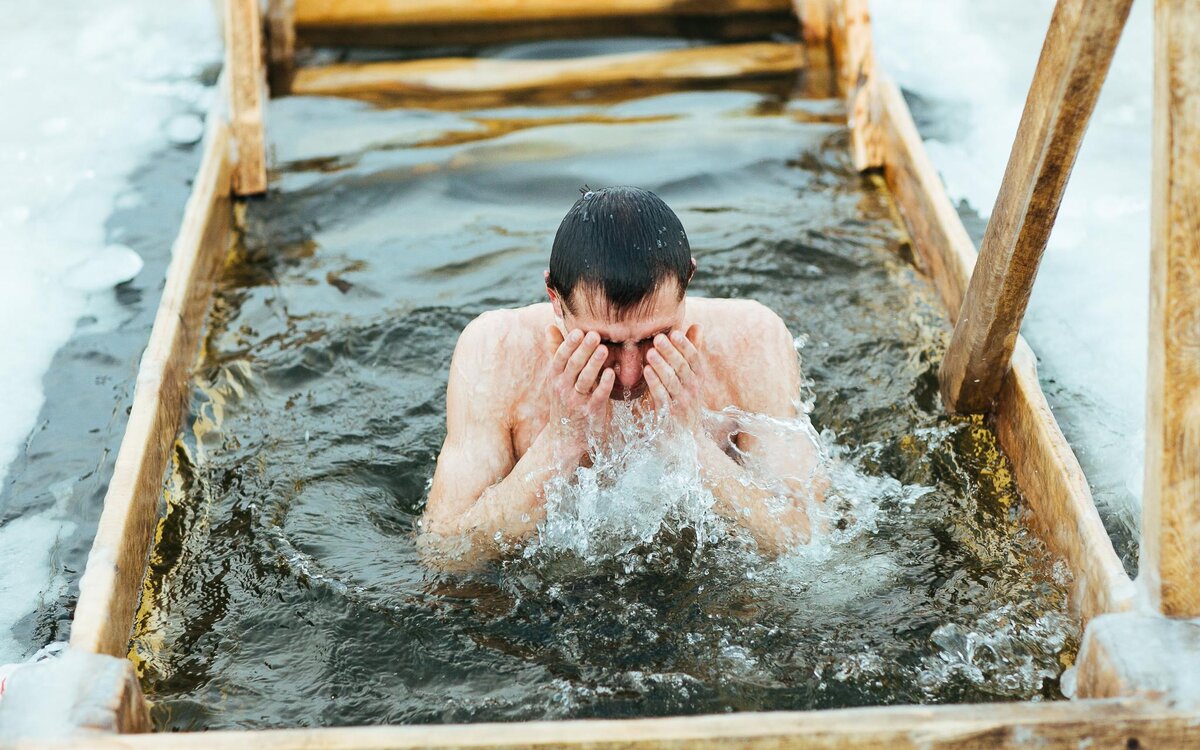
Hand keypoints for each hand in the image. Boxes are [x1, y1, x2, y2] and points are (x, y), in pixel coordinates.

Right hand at [545, 326, 615, 445]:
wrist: (566, 436)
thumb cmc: (565, 399)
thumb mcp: (557, 377)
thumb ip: (556, 351)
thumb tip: (550, 326)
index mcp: (555, 377)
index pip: (560, 357)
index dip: (569, 344)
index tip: (579, 331)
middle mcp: (562, 388)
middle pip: (573, 366)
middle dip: (583, 350)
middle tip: (595, 335)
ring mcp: (575, 401)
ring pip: (584, 380)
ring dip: (594, 364)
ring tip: (604, 349)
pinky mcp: (590, 412)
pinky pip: (597, 396)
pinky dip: (604, 384)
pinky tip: (611, 372)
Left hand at [643, 324, 704, 434]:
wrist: (687, 437)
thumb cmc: (685, 400)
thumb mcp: (691, 376)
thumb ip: (692, 352)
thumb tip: (698, 326)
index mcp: (698, 378)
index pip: (695, 358)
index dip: (686, 345)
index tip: (675, 332)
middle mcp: (693, 389)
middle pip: (683, 367)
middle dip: (671, 352)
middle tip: (658, 338)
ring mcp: (682, 402)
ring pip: (673, 381)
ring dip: (662, 366)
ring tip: (650, 353)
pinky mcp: (670, 414)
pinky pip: (662, 396)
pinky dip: (655, 383)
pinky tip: (646, 371)